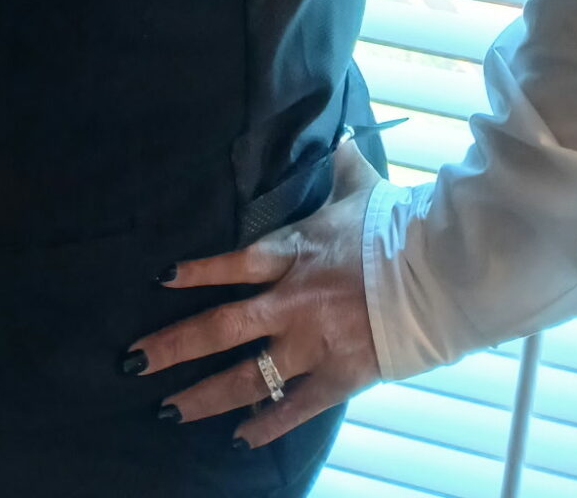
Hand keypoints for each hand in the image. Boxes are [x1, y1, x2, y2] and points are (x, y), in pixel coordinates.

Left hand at [128, 136, 385, 451]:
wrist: (443, 271)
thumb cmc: (398, 223)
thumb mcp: (360, 186)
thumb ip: (340, 165)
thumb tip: (339, 135)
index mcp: (294, 252)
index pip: (232, 263)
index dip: (193, 272)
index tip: (157, 279)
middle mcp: (293, 301)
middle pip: (221, 327)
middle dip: (173, 346)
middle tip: (133, 361)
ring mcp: (314, 343)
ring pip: (248, 377)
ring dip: (203, 396)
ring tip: (167, 411)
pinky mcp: (340, 377)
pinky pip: (294, 409)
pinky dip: (265, 426)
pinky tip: (238, 441)